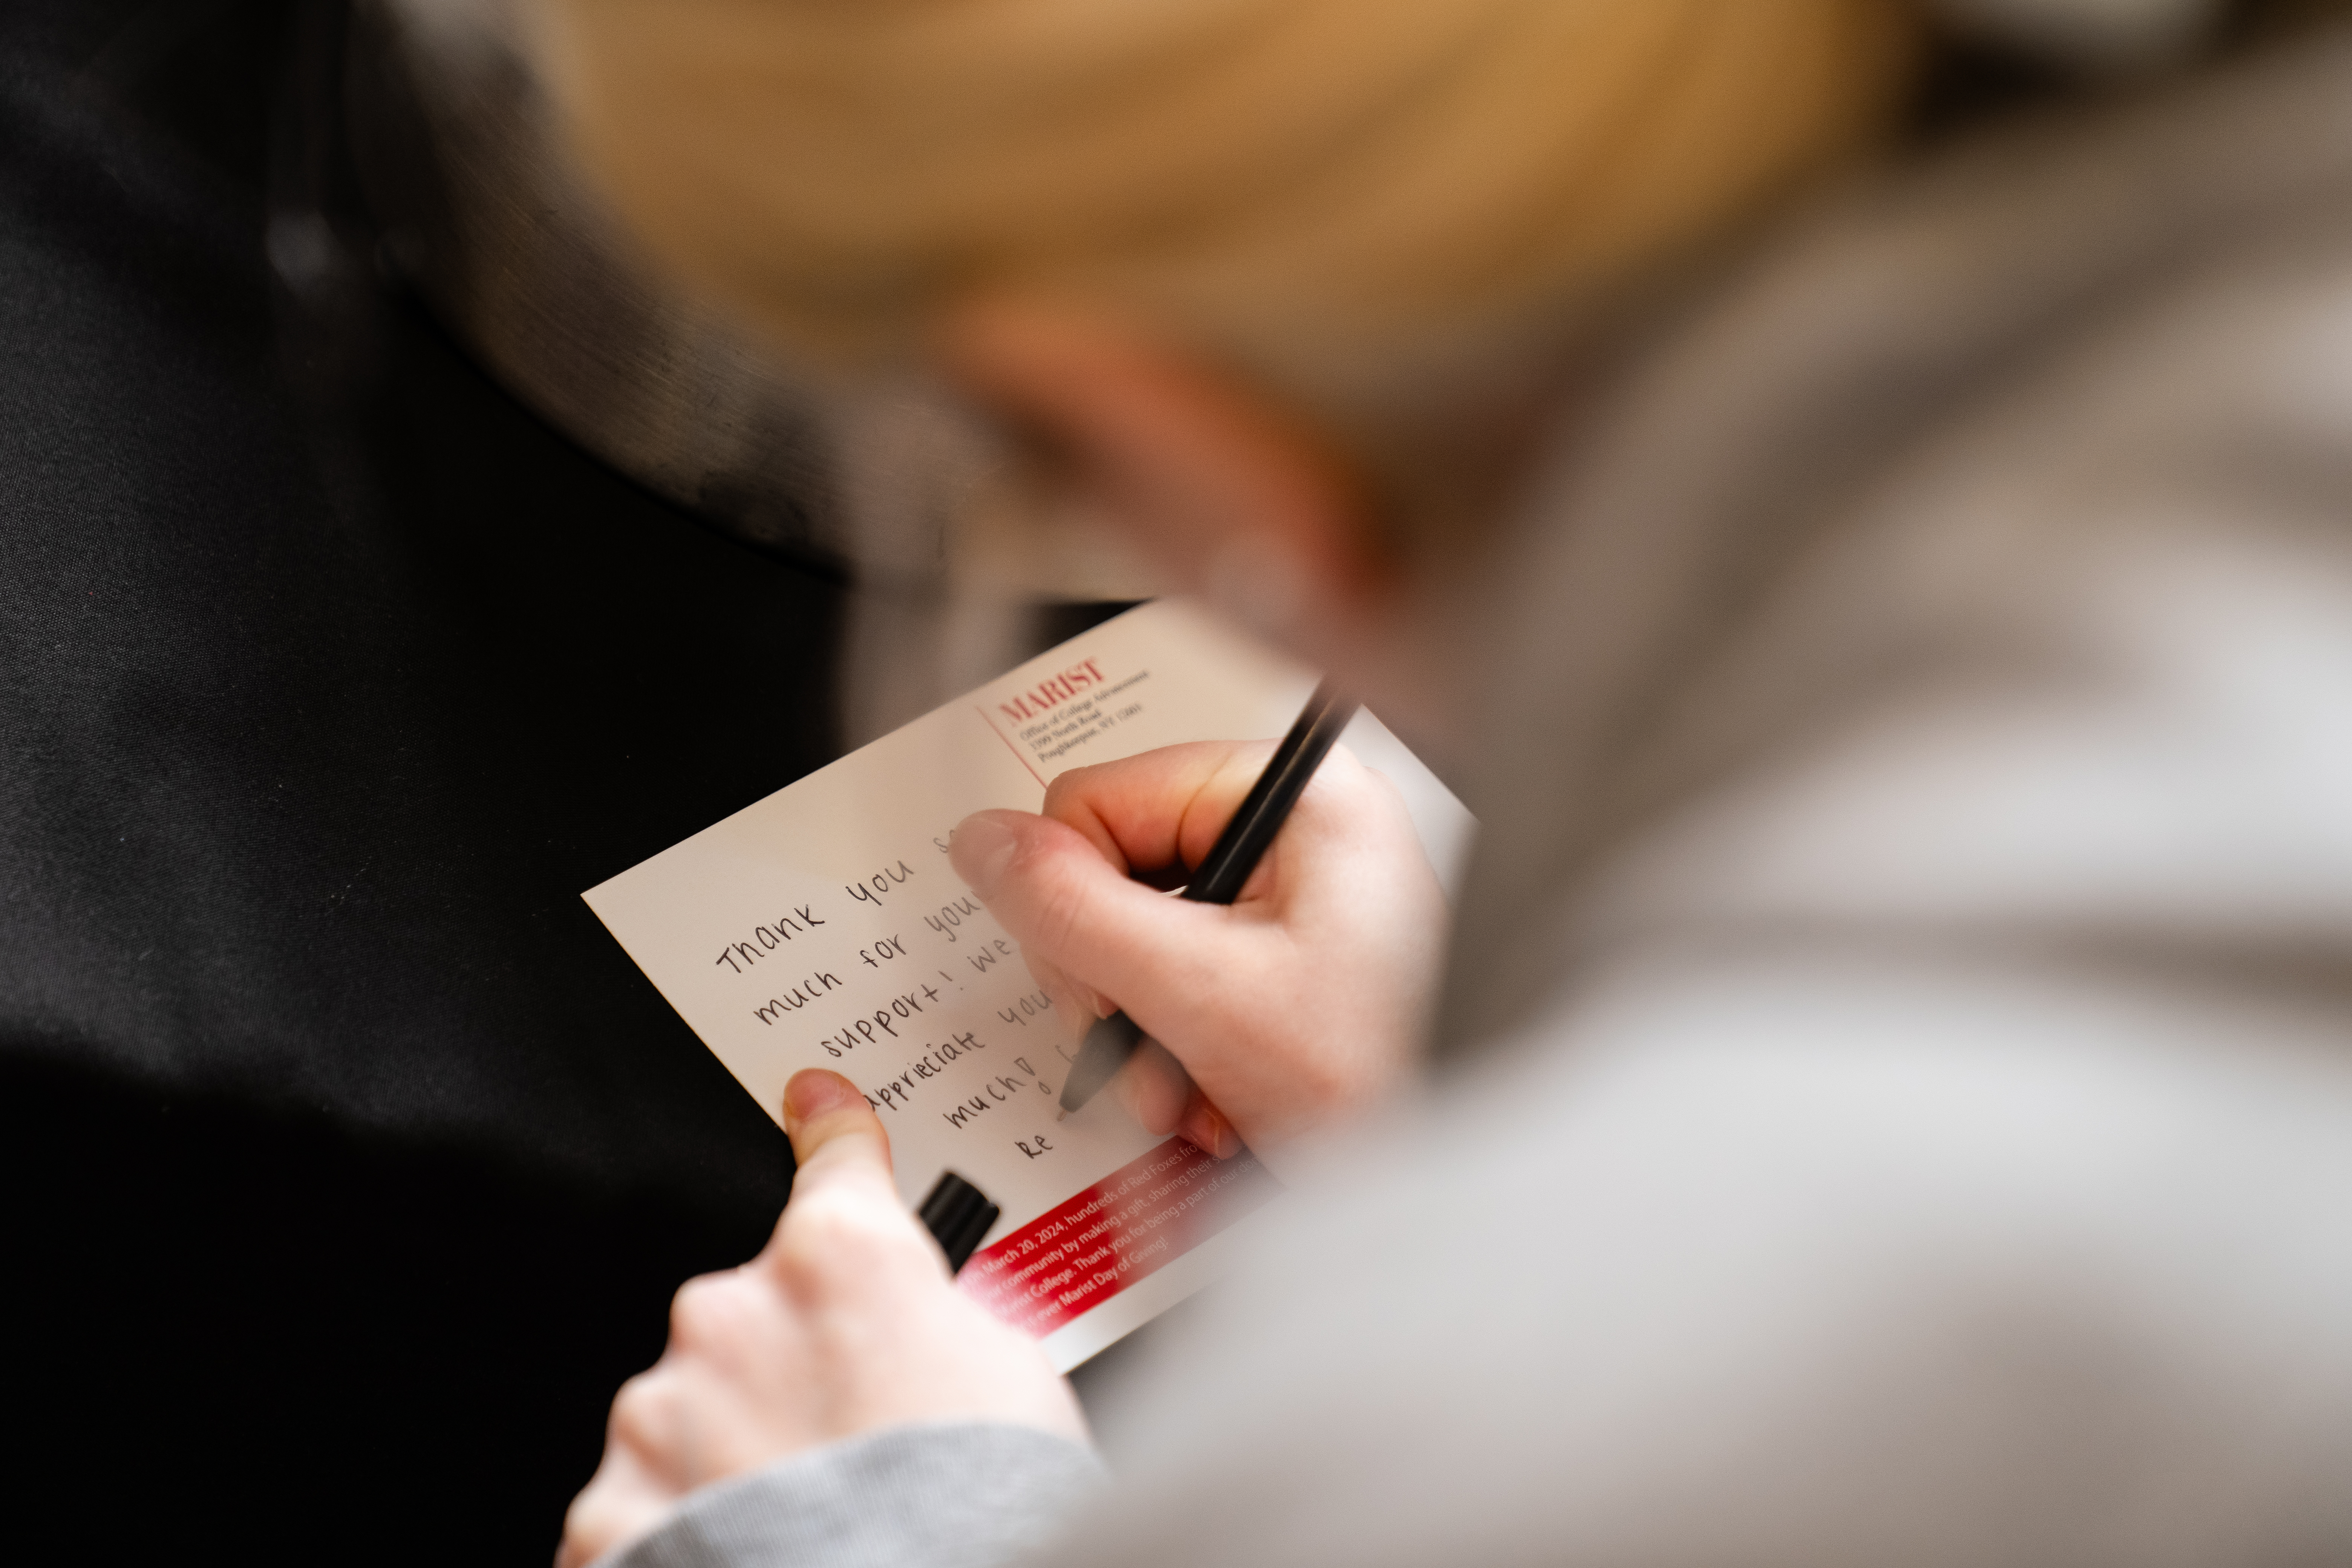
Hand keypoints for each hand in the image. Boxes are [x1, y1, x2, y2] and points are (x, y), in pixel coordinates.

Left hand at [557, 1070, 1087, 1567]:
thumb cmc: (981, 1503)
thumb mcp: (1011, 1376)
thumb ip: (940, 1321)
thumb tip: (921, 1332)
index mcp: (839, 1261)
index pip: (832, 1168)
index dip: (831, 1136)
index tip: (814, 1106)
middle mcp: (731, 1316)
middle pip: (753, 1316)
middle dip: (791, 1369)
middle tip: (853, 1443)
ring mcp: (661, 1414)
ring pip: (689, 1414)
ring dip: (733, 1455)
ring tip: (809, 1522)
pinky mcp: (611, 1512)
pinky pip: (644, 1507)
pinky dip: (685, 1531)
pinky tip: (749, 1555)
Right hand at [949, 740, 1444, 1157]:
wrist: (1455, 1176)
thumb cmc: (1385, 1080)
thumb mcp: (1202, 993)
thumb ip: (1074, 910)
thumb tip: (981, 842)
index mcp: (1294, 793)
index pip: (1095, 799)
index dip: (1072, 904)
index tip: (1103, 988)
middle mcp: (1296, 827)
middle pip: (1111, 873)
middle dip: (1115, 987)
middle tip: (1153, 1057)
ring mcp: (1295, 895)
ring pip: (1139, 940)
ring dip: (1146, 1034)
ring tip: (1196, 1094)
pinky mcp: (1291, 956)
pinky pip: (1184, 981)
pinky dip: (1182, 1051)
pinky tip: (1219, 1097)